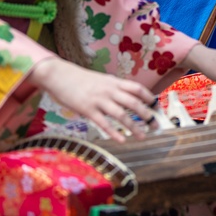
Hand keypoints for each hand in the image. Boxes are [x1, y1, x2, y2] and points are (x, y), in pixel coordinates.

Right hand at [28, 58, 155, 142]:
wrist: (58, 75)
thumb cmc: (79, 79)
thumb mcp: (101, 80)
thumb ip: (113, 87)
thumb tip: (127, 95)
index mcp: (114, 82)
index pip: (137, 88)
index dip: (149, 97)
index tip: (157, 107)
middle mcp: (109, 90)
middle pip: (133, 102)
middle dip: (147, 115)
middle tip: (156, 125)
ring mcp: (98, 100)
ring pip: (121, 114)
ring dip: (133, 126)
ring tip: (143, 136)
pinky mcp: (87, 109)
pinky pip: (103, 123)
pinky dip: (114, 132)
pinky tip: (122, 140)